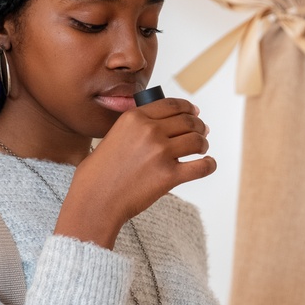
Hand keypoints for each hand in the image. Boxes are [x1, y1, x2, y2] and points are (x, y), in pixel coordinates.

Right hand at [55, 98, 215, 247]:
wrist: (95, 199)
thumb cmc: (99, 172)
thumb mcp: (114, 135)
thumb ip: (136, 127)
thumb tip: (164, 124)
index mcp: (134, 117)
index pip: (172, 105)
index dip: (188, 108)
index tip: (195, 112)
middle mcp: (149, 131)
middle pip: (188, 121)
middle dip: (199, 126)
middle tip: (202, 132)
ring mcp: (161, 153)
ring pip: (197, 140)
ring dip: (203, 144)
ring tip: (201, 149)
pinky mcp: (169, 175)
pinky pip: (202, 166)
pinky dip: (209, 165)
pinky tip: (208, 164)